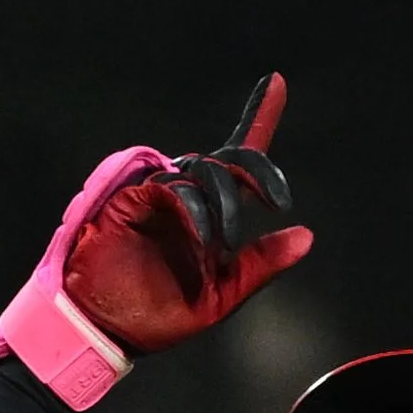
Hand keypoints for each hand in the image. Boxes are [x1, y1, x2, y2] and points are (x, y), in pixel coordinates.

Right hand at [0, 77, 311, 410]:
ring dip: (225, 203)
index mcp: (210, 217)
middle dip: (258, 172)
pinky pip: (173, 187)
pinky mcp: (133, 196)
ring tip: (223, 244)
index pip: (239, 161)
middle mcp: (186, 197)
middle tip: (279, 201)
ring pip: (204, 171)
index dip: (259, 118)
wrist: (106, 330)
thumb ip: (261, 266)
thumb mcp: (221, 296)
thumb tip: (306, 237)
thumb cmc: (158, 316)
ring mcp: (159, 193)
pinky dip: (193, 210)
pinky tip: (202, 238)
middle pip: (228, 160)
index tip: (278, 81)